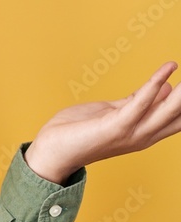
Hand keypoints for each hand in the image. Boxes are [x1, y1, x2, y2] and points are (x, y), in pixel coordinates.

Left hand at [25, 62, 180, 183]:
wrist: (51, 151)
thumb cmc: (78, 131)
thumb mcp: (114, 112)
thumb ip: (138, 101)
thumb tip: (165, 87)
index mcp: (146, 131)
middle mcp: (145, 135)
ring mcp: (131, 133)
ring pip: (168, 109)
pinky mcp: (115, 127)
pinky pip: (139, 103)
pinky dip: (155, 84)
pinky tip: (169, 70)